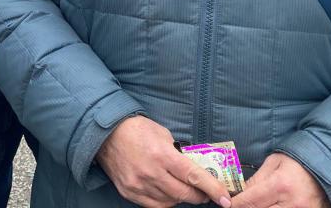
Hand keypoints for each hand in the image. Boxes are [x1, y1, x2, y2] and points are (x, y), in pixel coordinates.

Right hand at [95, 115, 232, 207]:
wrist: (106, 133)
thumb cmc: (137, 129)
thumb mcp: (162, 134)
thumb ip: (177, 154)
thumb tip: (192, 169)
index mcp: (162, 155)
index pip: (194, 176)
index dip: (212, 189)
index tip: (225, 199)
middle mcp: (151, 173)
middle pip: (185, 194)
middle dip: (200, 195)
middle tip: (205, 192)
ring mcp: (139, 186)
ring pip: (171, 202)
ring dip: (182, 197)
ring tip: (184, 189)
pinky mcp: (129, 193)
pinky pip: (155, 205)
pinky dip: (166, 201)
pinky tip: (168, 192)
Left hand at [230, 153, 327, 207]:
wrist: (328, 167)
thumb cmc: (298, 161)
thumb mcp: (274, 163)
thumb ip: (257, 180)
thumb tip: (239, 193)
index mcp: (280, 185)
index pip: (250, 201)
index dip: (236, 204)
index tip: (228, 203)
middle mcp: (292, 204)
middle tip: (239, 205)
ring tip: (254, 204)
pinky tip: (269, 206)